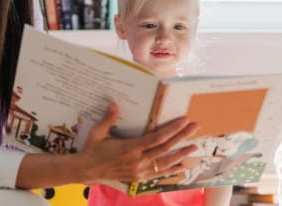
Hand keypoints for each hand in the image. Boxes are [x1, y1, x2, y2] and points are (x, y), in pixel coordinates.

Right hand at [75, 103, 198, 183]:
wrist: (86, 171)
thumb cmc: (93, 149)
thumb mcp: (98, 132)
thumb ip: (108, 118)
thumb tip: (114, 102)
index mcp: (129, 148)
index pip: (156, 139)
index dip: (172, 130)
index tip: (184, 120)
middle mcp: (137, 161)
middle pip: (165, 149)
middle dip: (182, 137)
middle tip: (195, 127)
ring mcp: (139, 171)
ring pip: (165, 163)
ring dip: (181, 154)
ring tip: (194, 147)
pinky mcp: (139, 178)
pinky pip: (159, 174)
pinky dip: (172, 170)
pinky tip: (183, 165)